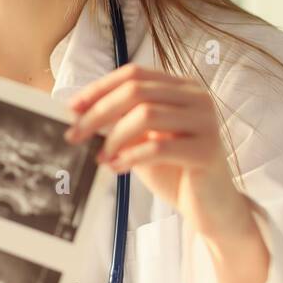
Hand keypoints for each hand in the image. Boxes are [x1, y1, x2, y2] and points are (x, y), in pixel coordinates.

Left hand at [63, 63, 248, 241]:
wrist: (211, 208)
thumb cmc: (174, 171)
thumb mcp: (141, 141)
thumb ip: (119, 123)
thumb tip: (78, 113)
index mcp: (181, 87)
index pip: (134, 74)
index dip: (99, 88)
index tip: (72, 108)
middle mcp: (197, 98)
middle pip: (136, 91)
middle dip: (98, 112)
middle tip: (75, 134)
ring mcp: (206, 122)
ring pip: (146, 114)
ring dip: (114, 137)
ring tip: (100, 158)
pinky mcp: (207, 150)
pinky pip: (159, 146)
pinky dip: (130, 156)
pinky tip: (117, 168)